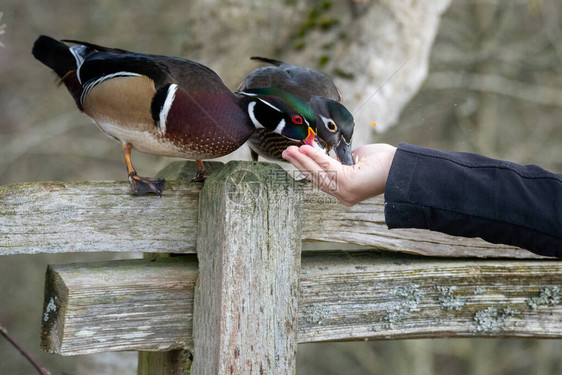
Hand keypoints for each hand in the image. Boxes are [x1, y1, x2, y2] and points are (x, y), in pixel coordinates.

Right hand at [282, 143, 396, 205]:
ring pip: (318, 174)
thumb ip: (342, 160)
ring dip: (302, 160)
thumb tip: (329, 155)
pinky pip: (326, 167)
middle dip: (299, 164)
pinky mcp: (347, 184)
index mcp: (345, 191)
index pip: (321, 179)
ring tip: (290, 150)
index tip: (296, 156)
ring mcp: (344, 192)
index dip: (307, 167)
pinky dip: (314, 157)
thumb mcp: (358, 159)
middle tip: (285, 152)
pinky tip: (305, 149)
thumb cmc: (385, 162)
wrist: (402, 166)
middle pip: (315, 178)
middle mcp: (343, 195)